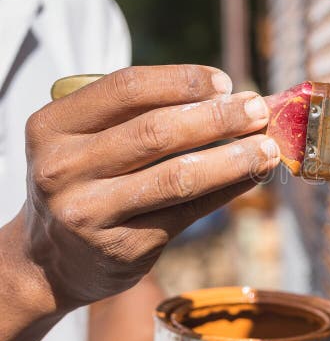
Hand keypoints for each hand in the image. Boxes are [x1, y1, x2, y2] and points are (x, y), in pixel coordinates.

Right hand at [20, 65, 276, 308]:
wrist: (51, 259)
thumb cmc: (86, 181)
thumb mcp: (89, 141)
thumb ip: (142, 116)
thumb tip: (231, 97)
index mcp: (53, 126)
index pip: (126, 89)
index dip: (182, 81)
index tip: (225, 82)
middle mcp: (63, 168)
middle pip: (156, 132)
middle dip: (217, 118)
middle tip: (257, 110)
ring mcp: (89, 212)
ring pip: (177, 177)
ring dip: (232, 158)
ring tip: (267, 147)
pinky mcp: (122, 247)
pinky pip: (189, 212)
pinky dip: (228, 190)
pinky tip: (253, 176)